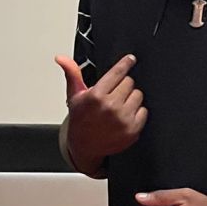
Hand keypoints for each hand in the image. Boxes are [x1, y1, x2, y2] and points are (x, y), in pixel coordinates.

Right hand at [57, 54, 147, 170]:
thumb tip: (62, 58)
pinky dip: (137, 112)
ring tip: (118, 106)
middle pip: (129, 82)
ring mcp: (122, 119)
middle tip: (113, 94)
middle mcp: (110, 107)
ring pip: (138, 95)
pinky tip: (124, 116)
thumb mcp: (74, 96)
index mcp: (96, 96)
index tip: (131, 59)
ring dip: (130, 98)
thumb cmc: (80, 120)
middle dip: (122, 85)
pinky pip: (144, 111)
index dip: (125, 63)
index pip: (117, 72)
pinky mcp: (132, 130)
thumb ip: (72, 74)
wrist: (84, 147)